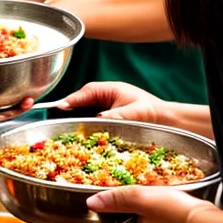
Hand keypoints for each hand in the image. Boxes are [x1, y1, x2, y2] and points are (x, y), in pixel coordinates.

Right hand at [54, 80, 168, 124]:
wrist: (167, 121)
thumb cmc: (153, 114)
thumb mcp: (134, 114)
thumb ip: (116, 116)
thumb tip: (98, 118)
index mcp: (111, 90)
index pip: (86, 92)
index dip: (72, 99)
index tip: (59, 106)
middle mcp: (106, 96)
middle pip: (82, 100)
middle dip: (70, 107)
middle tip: (55, 117)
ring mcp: (106, 105)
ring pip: (85, 109)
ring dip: (76, 116)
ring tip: (63, 125)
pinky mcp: (108, 116)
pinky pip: (92, 117)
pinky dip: (85, 123)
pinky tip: (80, 133)